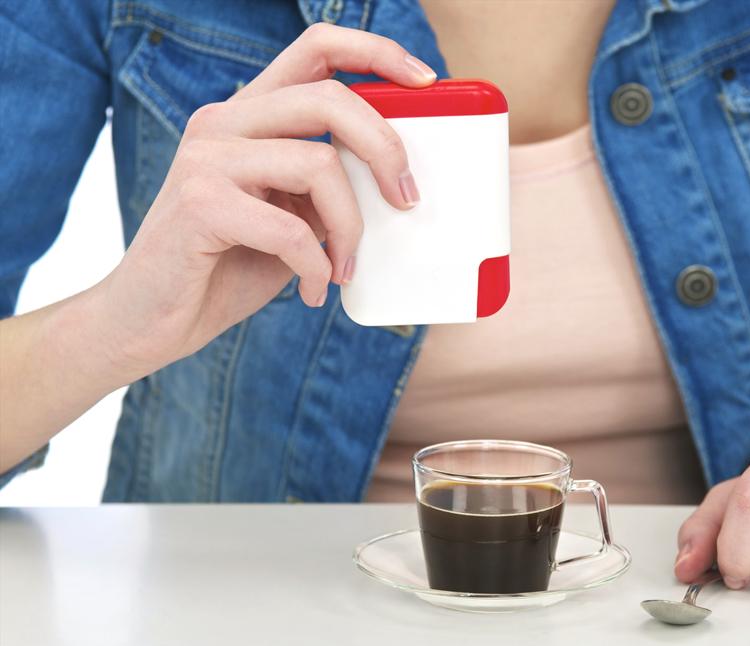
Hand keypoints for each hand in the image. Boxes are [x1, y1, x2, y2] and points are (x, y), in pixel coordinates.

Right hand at [95, 24, 435, 373]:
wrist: (149, 320)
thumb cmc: (228, 265)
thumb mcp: (292, 215)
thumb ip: (327, 187)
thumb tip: (397, 181)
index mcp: (250, 114)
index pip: (316, 47)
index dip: (376, 52)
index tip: (425, 81)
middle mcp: (223, 121)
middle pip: (329, 98)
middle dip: (386, 150)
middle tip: (405, 200)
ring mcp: (206, 158)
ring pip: (319, 163)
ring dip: (351, 228)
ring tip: (345, 267)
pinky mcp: (198, 203)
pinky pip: (291, 228)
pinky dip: (316, 267)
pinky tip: (314, 290)